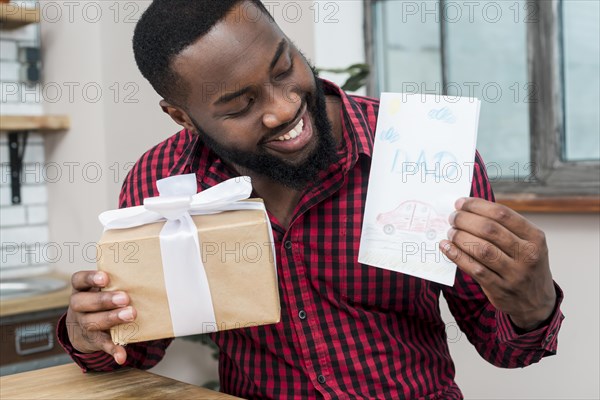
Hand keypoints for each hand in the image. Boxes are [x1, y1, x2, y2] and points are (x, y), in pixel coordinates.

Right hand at [65, 271, 136, 364]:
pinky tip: (121, 355)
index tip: (105, 277)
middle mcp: (78, 306)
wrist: (82, 328)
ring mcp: (83, 324)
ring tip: (130, 315)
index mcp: (81, 289)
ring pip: (91, 322)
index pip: (79, 280)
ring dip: (111, 319)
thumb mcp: (100, 289)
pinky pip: (102, 345)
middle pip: (84, 302)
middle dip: (104, 300)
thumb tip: (143, 274)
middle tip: (124, 298)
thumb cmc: (100, 301)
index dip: (90, 278)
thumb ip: (115, 282)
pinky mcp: (93, 340)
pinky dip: (113, 350)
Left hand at [440, 198, 555, 330]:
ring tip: (451, 232)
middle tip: (452, 217)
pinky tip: (447, 247)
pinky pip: (474, 269)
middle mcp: (527, 254)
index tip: (461, 203)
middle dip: (465, 220)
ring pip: (481, 249)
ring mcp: (514, 273)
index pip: (502, 214)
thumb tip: (469, 208)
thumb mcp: (527, 243)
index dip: (477, 206)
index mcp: (534, 237)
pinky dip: (457, 255)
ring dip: (460, 237)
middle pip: (489, 229)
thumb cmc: (525, 265)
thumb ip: (505, 226)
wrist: (536, 302)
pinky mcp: (499, 289)